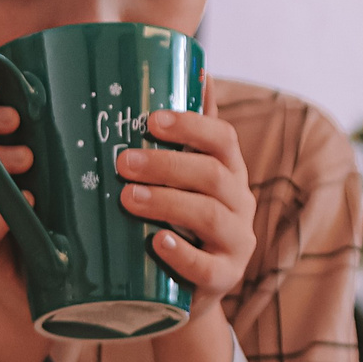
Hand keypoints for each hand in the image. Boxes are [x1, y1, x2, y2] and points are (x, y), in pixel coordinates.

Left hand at [114, 83, 254, 307]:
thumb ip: (192, 132)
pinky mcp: (223, 280)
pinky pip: (207, 267)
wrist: (182, 293)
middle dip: (166, 164)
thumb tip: (197, 68)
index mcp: (230, 173)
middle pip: (213, 175)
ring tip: (128, 197)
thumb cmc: (180, 222)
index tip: (151, 119)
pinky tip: (156, 243)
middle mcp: (240, 204)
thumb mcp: (186, 178)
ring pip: (210, 216)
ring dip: (168, 202)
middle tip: (122, 162)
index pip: (224, 140)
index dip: (192, 126)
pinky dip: (182, 254)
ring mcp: (236, 244)